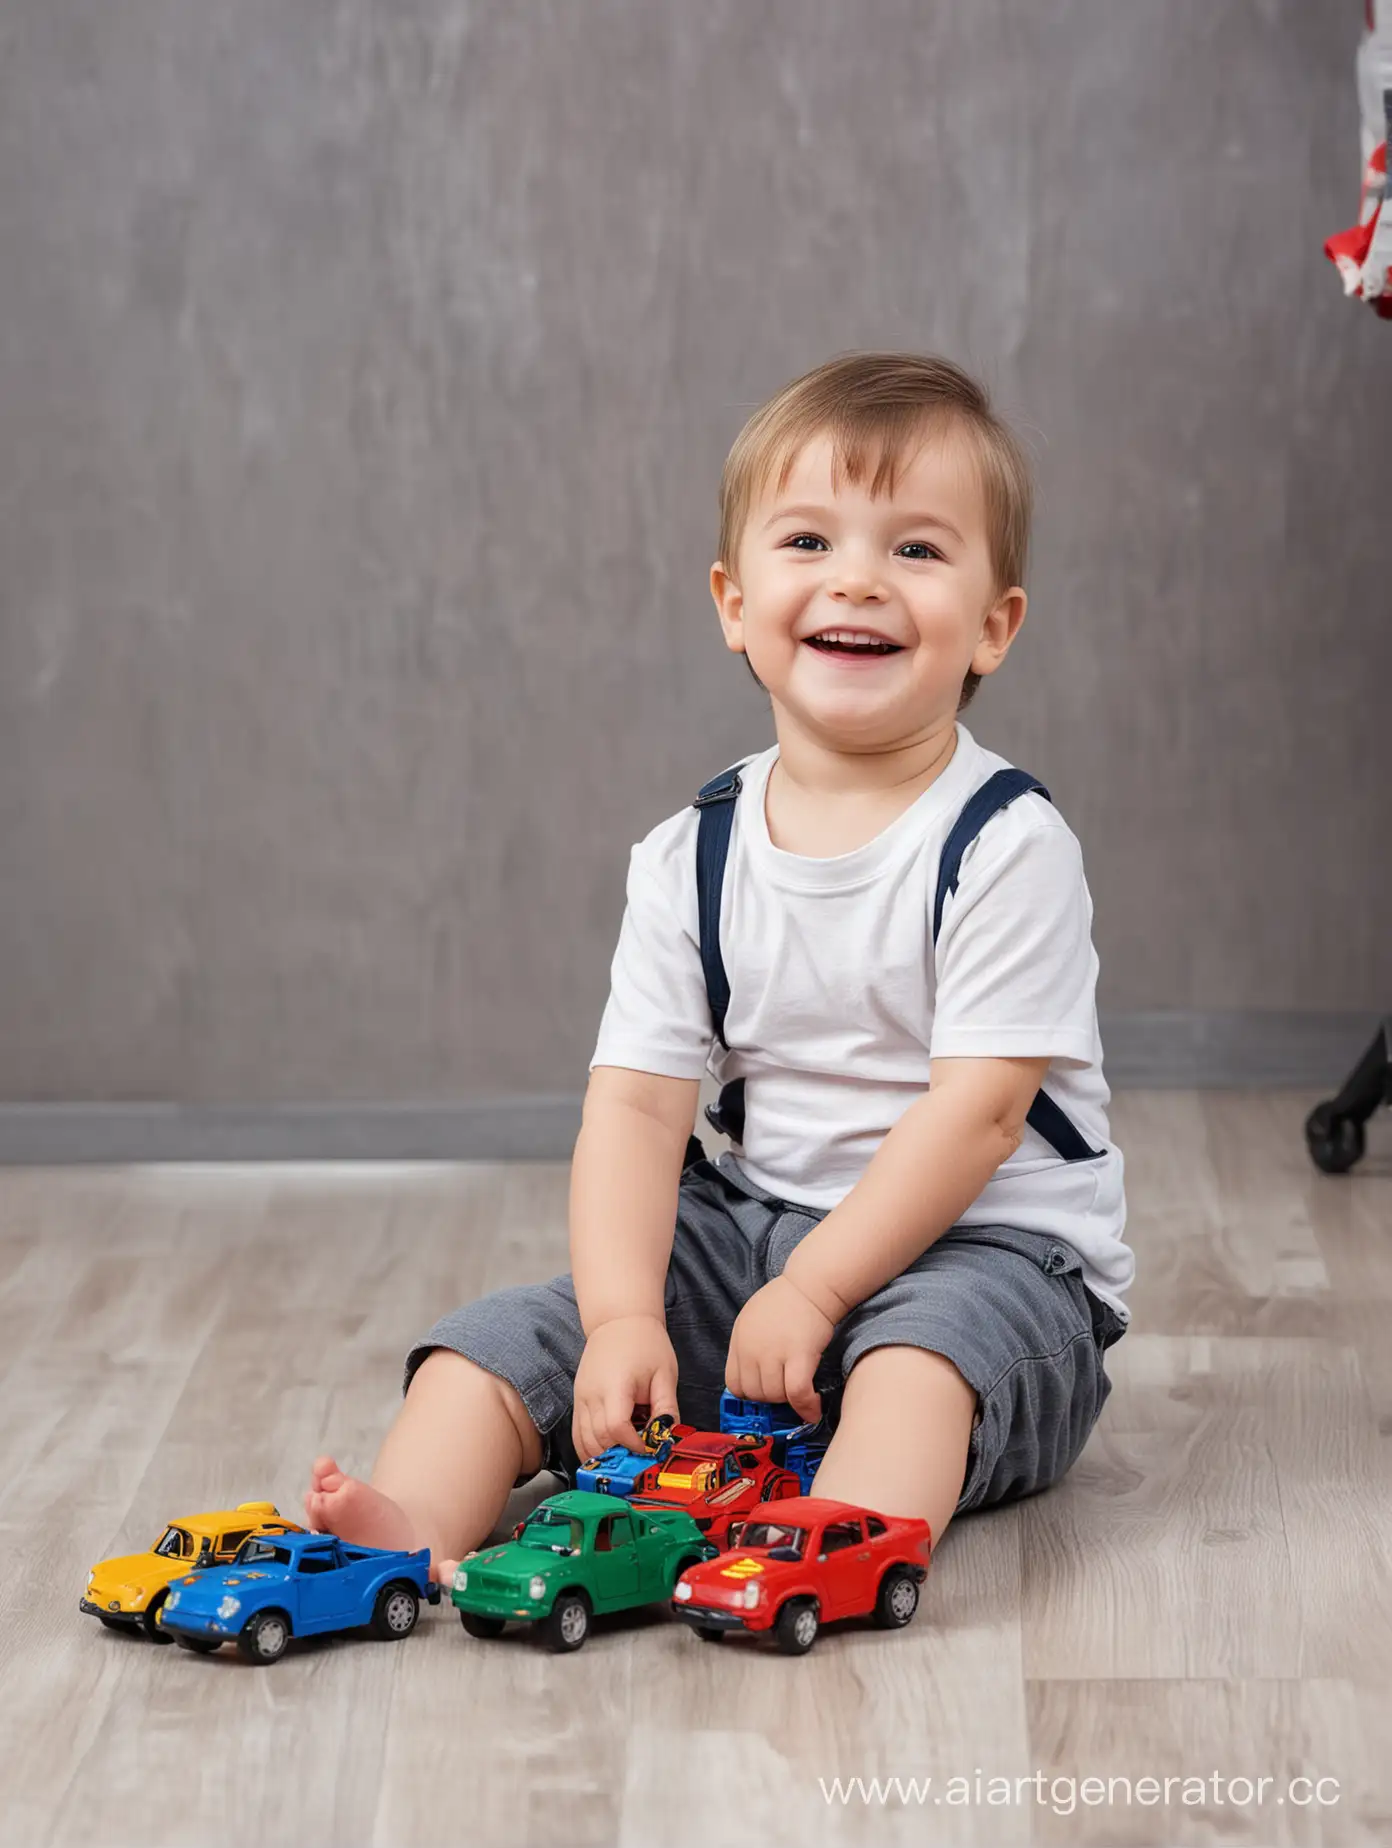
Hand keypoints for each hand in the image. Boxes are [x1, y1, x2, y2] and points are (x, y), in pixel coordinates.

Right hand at [572, 1314, 679, 1464]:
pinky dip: (588, 1448)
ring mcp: (580, 1398)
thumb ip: (666, 1407)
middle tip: (639, 1456)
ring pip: (584, 1441)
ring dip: (604, 1455)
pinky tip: (606, 1454)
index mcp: (615, 1385)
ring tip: (625, 1455)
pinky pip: (576, 1434)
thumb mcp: (665, 1373)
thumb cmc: (644, 1343)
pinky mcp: (577, 1400)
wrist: (618, 1321)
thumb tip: (668, 1437)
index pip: (616, 1427)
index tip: (649, 1448)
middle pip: (598, 1439)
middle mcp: (592, 1394)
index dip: (633, 1444)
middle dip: (620, 1454)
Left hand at [725, 1275, 835, 1424]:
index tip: (765, 1391)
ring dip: (789, 1400)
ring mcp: (774, 1352)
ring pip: (775, 1396)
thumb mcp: (751, 1320)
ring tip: (801, 1391)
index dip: (750, 1392)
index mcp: (739, 1340)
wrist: (811, 1287)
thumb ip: (748, 1347)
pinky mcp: (799, 1355)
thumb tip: (752, 1377)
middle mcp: (752, 1348)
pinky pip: (796, 1393)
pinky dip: (806, 1406)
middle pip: (755, 1393)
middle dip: (771, 1397)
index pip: (734, 1384)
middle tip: (787, 1389)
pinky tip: (812, 1409)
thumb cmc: (785, 1302)